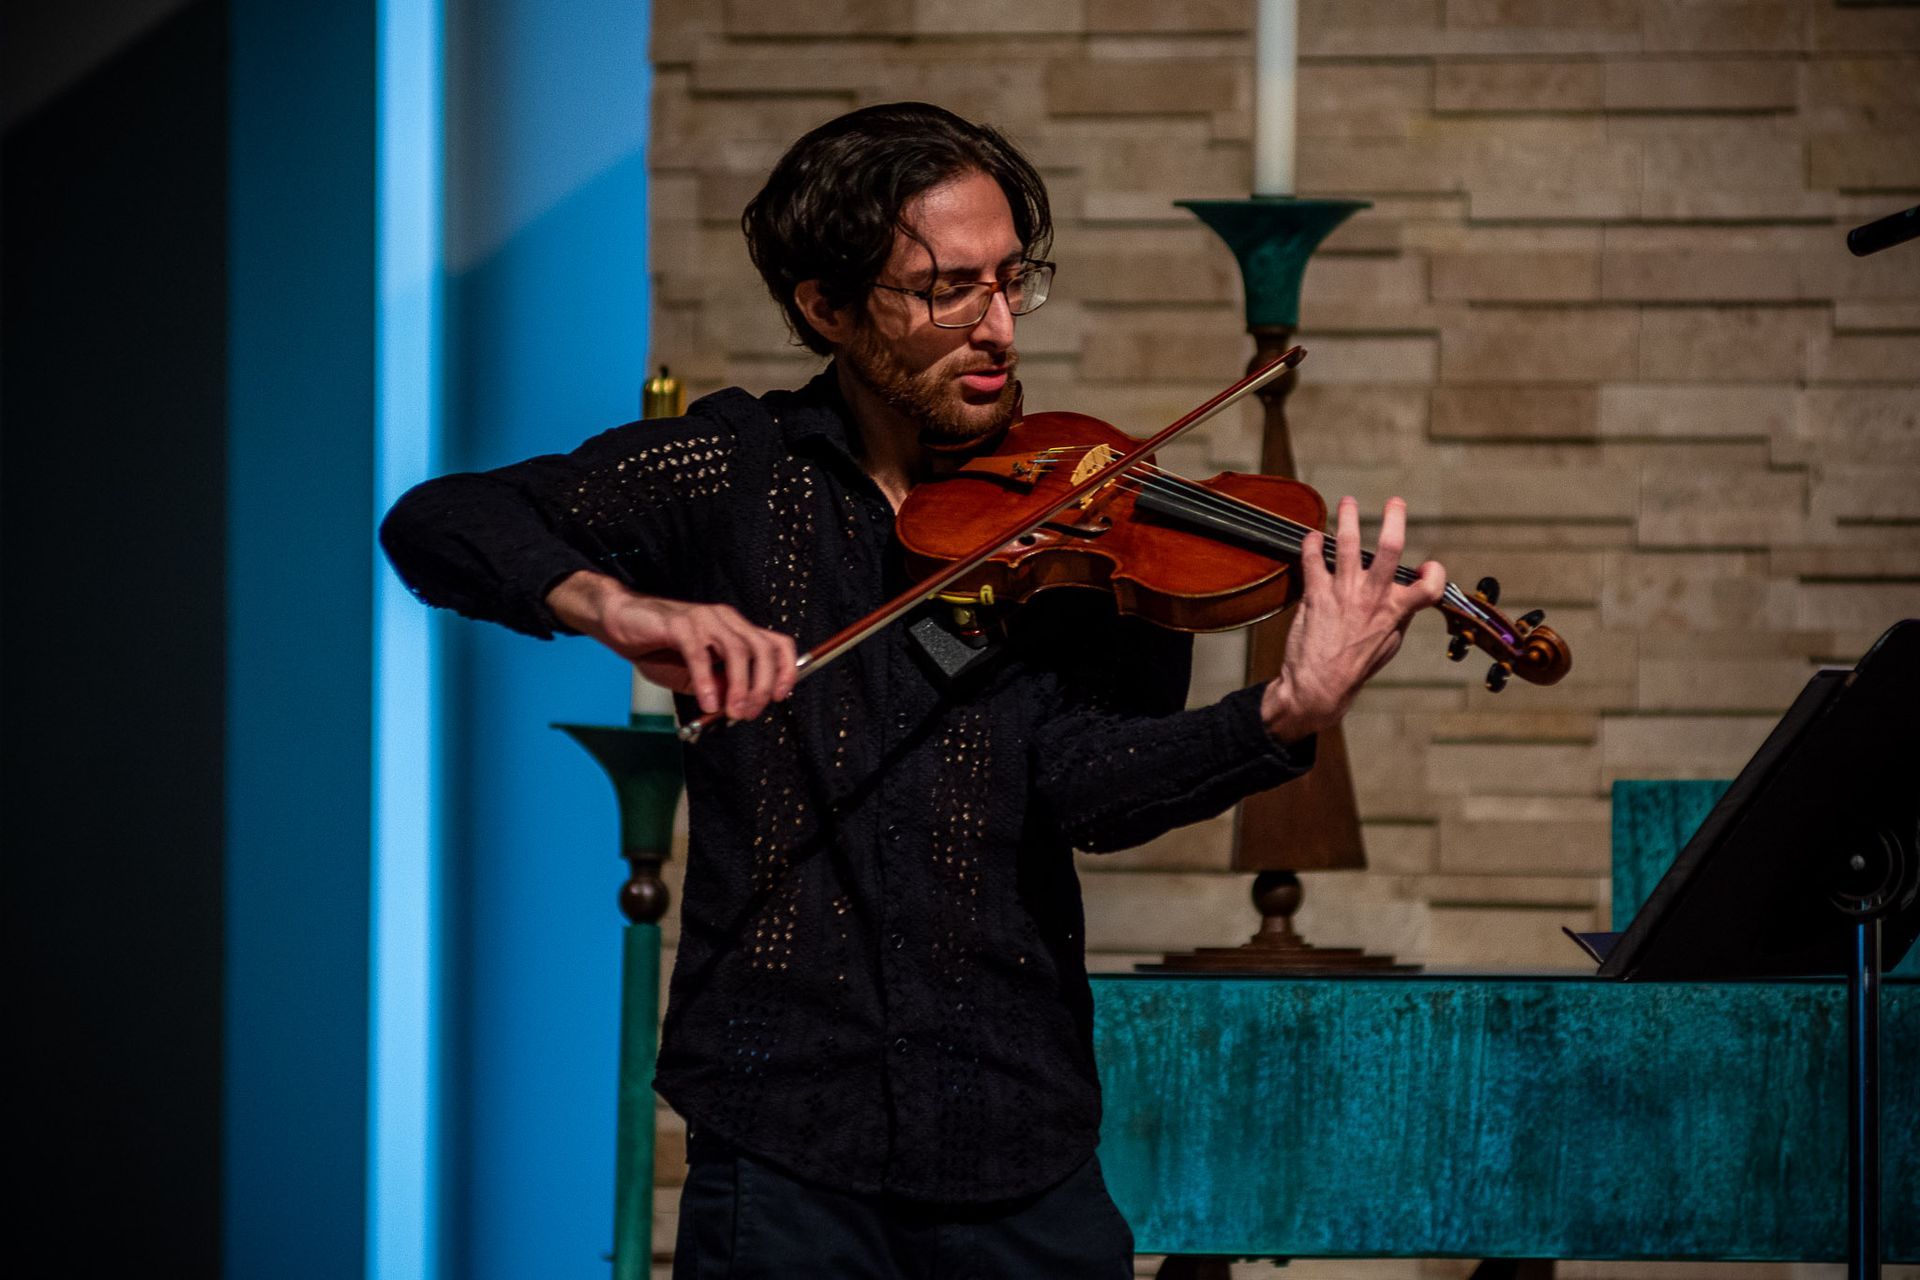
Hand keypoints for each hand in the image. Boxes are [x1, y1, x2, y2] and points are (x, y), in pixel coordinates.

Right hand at [546, 570, 798, 721]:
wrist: (619, 622)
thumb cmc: (657, 647)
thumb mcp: (696, 676)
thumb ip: (719, 686)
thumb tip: (739, 704)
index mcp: (735, 629)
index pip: (776, 644)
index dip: (786, 670)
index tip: (780, 698)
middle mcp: (725, 620)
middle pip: (762, 649)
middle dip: (762, 685)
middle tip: (750, 712)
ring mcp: (704, 618)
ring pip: (738, 651)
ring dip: (740, 686)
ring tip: (732, 712)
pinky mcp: (679, 624)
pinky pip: (700, 654)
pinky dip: (707, 681)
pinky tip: (706, 702)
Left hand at [1260, 496, 1445, 742]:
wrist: (1318, 686)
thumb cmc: (1354, 668)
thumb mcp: (1389, 645)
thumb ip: (1400, 616)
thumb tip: (1408, 597)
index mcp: (1396, 611)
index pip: (1430, 586)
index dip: (1435, 573)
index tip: (1427, 568)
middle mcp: (1372, 597)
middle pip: (1389, 548)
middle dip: (1394, 519)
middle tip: (1395, 502)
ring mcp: (1343, 592)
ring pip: (1346, 543)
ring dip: (1347, 518)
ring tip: (1348, 502)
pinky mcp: (1315, 594)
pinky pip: (1313, 559)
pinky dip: (1311, 543)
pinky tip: (1311, 536)